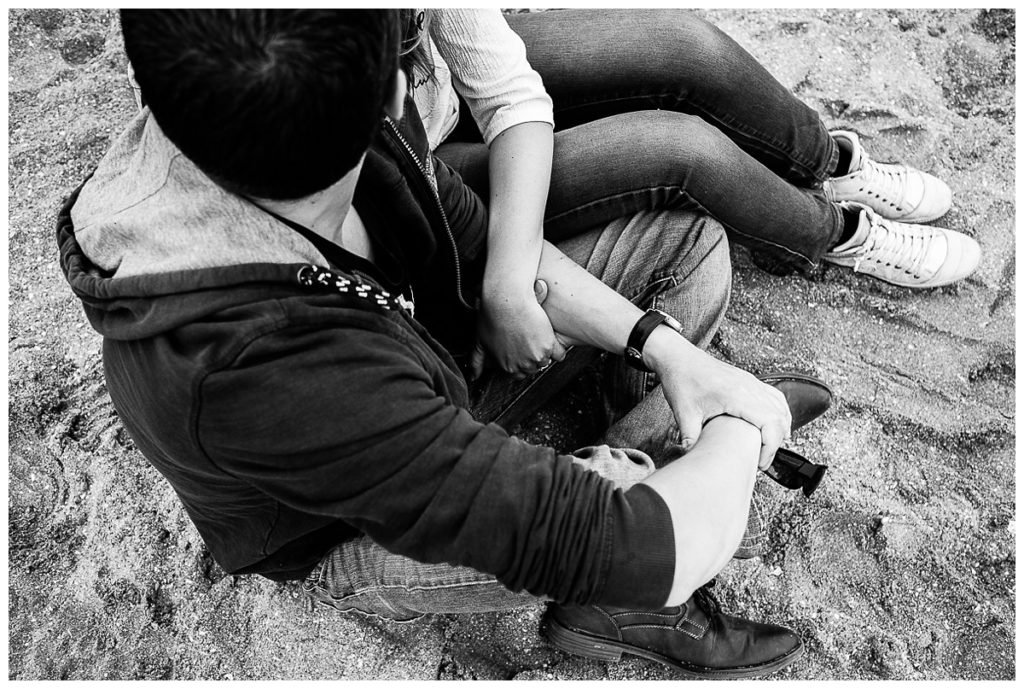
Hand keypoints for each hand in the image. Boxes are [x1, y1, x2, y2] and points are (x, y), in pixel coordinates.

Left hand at [475, 280, 566, 378]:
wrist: (507, 299)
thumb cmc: (492, 316)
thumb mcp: (480, 341)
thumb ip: (477, 361)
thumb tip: (474, 376)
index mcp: (507, 365)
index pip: (519, 374)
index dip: (521, 362)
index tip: (523, 352)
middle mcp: (521, 364)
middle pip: (533, 368)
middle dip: (533, 358)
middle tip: (533, 344)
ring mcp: (535, 356)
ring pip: (545, 361)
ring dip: (545, 353)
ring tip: (542, 340)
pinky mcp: (548, 345)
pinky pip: (559, 354)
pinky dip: (558, 349)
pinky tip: (553, 340)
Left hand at [644, 326, 790, 468]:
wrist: (679, 359)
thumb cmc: (682, 381)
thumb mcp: (684, 414)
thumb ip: (691, 439)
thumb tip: (694, 460)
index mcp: (737, 395)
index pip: (770, 424)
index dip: (770, 448)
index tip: (760, 463)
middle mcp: (749, 387)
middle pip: (780, 418)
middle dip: (775, 444)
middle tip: (761, 461)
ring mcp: (751, 382)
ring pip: (781, 407)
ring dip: (780, 429)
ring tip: (768, 448)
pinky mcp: (749, 381)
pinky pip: (774, 397)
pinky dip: (779, 414)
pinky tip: (773, 426)